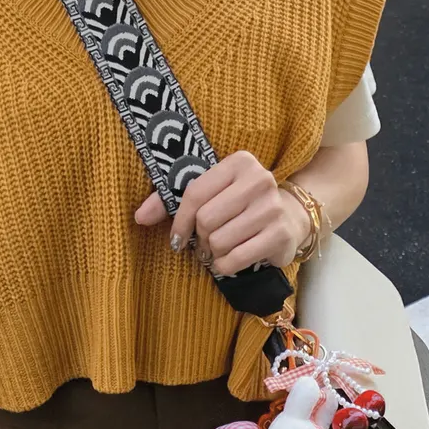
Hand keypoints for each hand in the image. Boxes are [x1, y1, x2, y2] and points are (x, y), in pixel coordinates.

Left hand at [133, 151, 308, 276]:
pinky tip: (228, 261)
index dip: (180, 220)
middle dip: (201, 238)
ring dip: (213, 253)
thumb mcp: (211, 192)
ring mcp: (273, 207)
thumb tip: (139, 216)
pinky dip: (225, 266)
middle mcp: (260, 180)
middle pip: (207, 220)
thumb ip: (171, 200)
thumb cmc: (239, 203)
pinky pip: (235, 259)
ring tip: (221, 249)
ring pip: (220, 241)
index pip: (196, 193)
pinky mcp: (280, 235)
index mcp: (240, 162)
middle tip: (207, 242)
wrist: (289, 216)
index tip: (177, 238)